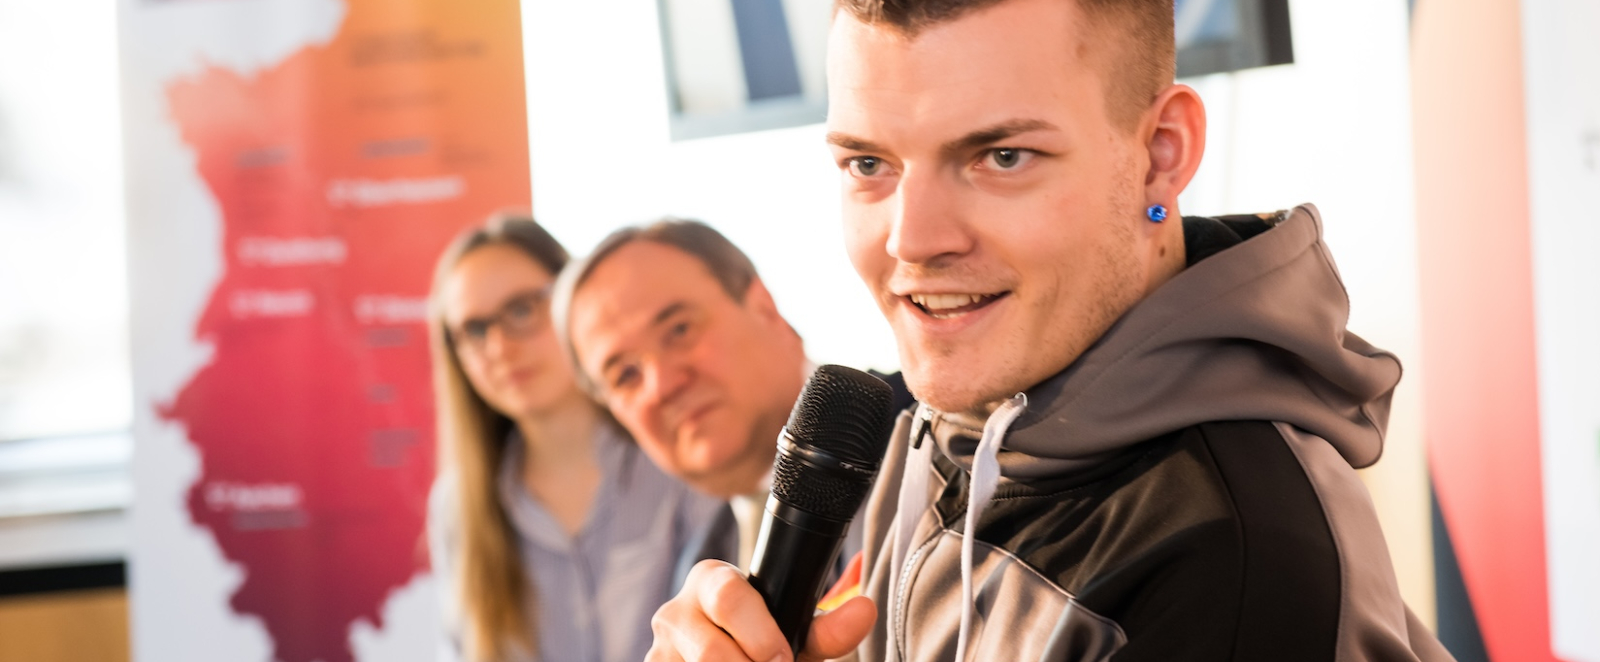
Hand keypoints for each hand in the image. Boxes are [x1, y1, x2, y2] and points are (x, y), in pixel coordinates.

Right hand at [646, 560, 876, 661]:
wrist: (729, 652)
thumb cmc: (761, 642)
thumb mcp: (792, 634)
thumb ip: (827, 628)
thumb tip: (865, 609)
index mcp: (710, 580)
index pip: (730, 599)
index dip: (762, 636)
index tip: (784, 658)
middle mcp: (673, 612)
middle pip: (711, 650)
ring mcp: (657, 650)